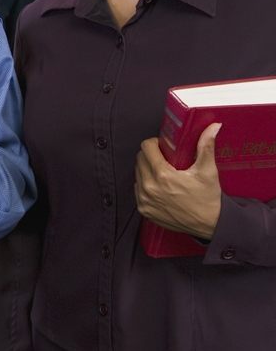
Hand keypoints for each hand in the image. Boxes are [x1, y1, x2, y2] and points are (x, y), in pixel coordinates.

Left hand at [134, 123, 222, 239]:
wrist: (210, 224)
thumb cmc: (208, 198)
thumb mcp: (208, 171)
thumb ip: (206, 146)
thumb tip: (213, 126)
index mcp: (163, 175)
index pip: (146, 148)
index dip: (154, 144)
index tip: (163, 146)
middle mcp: (149, 187)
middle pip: (140, 159)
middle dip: (150, 156)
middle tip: (165, 159)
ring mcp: (145, 200)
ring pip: (138, 174)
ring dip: (147, 170)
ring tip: (162, 172)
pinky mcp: (144, 209)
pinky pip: (138, 189)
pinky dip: (145, 185)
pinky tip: (159, 186)